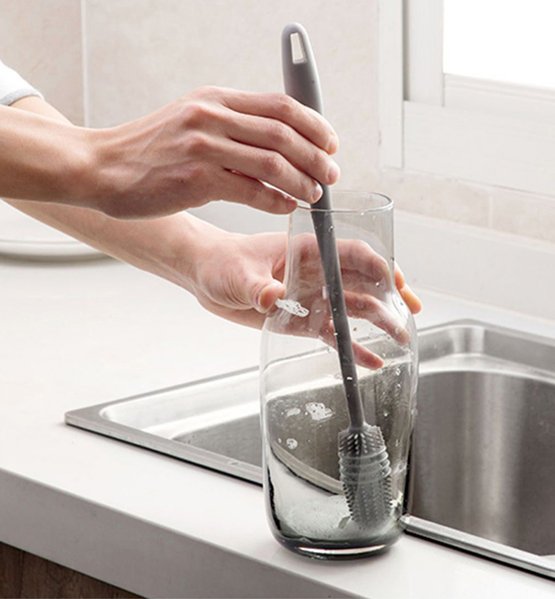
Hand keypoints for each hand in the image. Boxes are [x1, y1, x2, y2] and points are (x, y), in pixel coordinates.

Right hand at [89, 86, 339, 218]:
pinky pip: (251, 191)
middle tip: (332, 175)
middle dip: (317, 156)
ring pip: (273, 162)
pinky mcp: (196, 178)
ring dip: (302, 181)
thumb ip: (231, 127)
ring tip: (315, 195)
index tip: (331, 142)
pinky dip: (276, 200)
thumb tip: (278, 145)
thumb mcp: (192, 121)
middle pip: (284, 132)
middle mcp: (212, 116)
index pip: (280, 105)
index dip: (314, 124)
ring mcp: (204, 146)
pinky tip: (286, 206)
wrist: (102, 166)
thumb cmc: (149, 150)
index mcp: (215, 99)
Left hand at [189, 227, 421, 367]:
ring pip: (353, 309)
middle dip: (389, 296)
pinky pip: (333, 333)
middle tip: (408, 314)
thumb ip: (258, 286)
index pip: (351, 253)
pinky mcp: (302, 320)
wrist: (206, 277)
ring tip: (399, 340)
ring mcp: (312, 297)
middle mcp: (316, 273)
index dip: (377, 266)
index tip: (394, 282)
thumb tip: (273, 298)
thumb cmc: (222, 262)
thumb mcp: (239, 273)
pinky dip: (351, 346)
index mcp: (306, 250)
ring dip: (377, 322)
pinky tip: (369, 360)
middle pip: (362, 281)